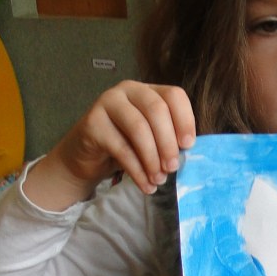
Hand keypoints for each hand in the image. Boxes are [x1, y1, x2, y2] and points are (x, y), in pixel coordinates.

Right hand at [26, 82, 196, 209]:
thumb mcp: (151, 139)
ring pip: (138, 128)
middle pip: (156, 110)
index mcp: (148, 90)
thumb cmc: (126, 145)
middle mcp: (128, 90)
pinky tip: (145, 185)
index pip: (174, 95)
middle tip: (173, 168)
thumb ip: (168, 139)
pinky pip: (121, 147)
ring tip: (159, 180)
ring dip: (152, 158)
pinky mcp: (92, 122)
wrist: (87, 156)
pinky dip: (137, 171)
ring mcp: (108, 102)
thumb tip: (187, 153)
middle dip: (168, 142)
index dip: (185, 120)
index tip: (189, 146)